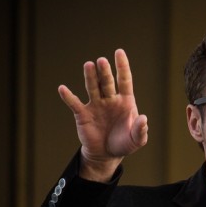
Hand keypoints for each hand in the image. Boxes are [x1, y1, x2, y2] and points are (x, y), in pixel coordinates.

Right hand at [58, 49, 147, 180]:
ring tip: (89, 65)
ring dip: (90, 77)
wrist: (106, 154)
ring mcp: (95, 105)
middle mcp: (110, 99)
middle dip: (104, 72)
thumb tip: (143, 119)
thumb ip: (140, 130)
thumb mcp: (136, 140)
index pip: (124, 80)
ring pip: (93, 87)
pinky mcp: (82, 114)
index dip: (122, 66)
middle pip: (107, 82)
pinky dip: (68, 97)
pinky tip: (63, 89)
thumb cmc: (123, 144)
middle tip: (101, 61)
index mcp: (125, 101)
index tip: (119, 52)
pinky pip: (75, 103)